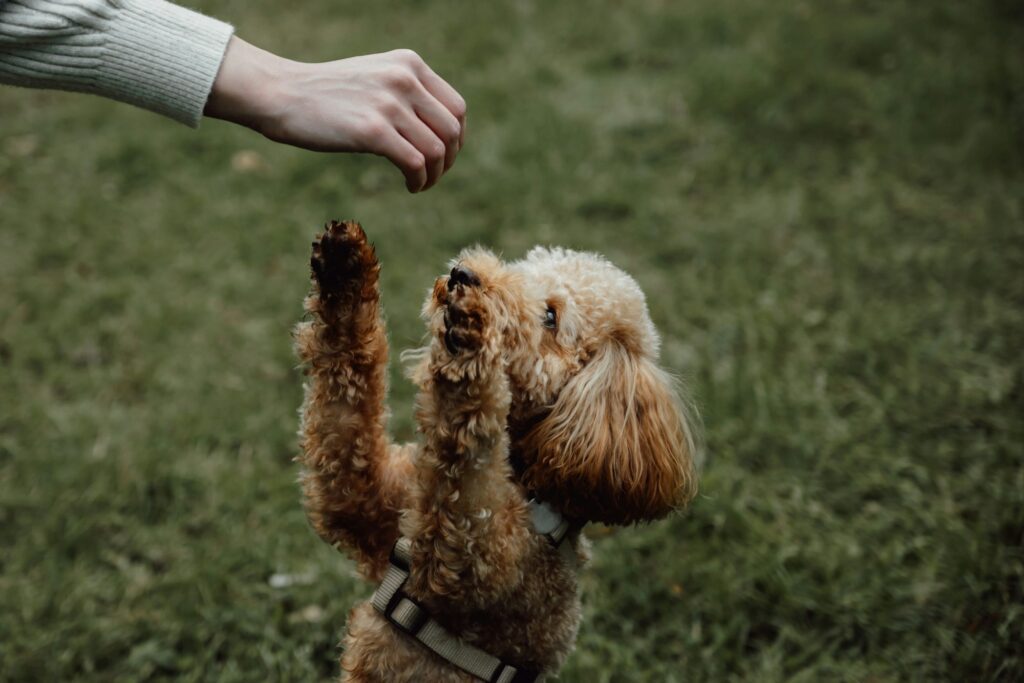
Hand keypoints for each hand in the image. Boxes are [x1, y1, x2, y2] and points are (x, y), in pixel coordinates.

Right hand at [205, 37, 465, 192]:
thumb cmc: (326, 93)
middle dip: (449, 160)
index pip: (456, 107)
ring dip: (435, 175)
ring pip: (437, 150)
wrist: (282, 94)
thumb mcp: (374, 78)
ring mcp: (389, 103)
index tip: (445, 156)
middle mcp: (404, 79)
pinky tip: (410, 186)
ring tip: (420, 184)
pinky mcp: (373, 130)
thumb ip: (406, 92)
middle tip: (434, 175)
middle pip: (452, 130)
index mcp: (409, 64)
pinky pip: (416, 163)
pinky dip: (419, 180)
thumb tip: (438, 129)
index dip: (457, 138)